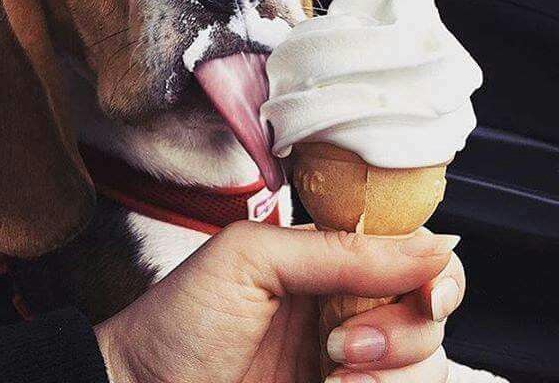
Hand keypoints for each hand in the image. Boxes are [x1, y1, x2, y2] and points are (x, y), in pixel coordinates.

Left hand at [95, 222, 463, 382]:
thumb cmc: (181, 320)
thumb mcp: (252, 260)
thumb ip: (336, 250)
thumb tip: (428, 244)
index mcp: (328, 258)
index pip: (409, 250)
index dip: (433, 269)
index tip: (427, 294)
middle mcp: (347, 304)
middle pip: (427, 309)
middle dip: (403, 330)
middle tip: (345, 344)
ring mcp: (351, 359)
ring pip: (425, 362)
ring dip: (392, 373)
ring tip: (333, 374)